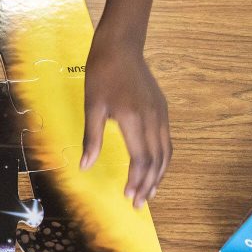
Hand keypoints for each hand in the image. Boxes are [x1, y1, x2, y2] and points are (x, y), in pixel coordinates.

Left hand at [81, 32, 171, 207]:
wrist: (120, 47)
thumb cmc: (101, 75)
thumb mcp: (91, 106)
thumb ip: (92, 138)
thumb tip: (85, 166)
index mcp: (134, 119)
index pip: (141, 159)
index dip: (136, 181)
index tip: (129, 197)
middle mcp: (152, 119)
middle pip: (157, 161)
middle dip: (149, 184)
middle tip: (139, 204)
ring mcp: (160, 114)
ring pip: (166, 152)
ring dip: (158, 175)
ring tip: (149, 192)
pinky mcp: (162, 110)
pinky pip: (166, 141)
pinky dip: (162, 160)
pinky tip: (154, 168)